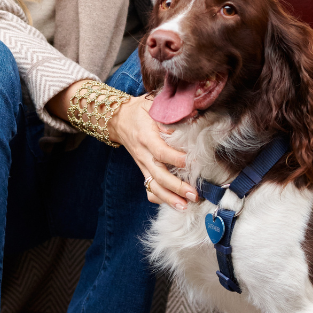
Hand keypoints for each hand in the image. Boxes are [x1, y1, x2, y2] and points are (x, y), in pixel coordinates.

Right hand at [47, 81, 197, 209]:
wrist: (118, 119)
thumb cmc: (140, 111)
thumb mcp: (153, 105)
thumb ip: (170, 115)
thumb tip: (193, 120)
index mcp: (146, 137)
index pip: (161, 152)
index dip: (176, 159)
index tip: (193, 162)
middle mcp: (143, 154)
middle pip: (159, 175)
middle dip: (177, 187)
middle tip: (194, 194)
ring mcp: (142, 165)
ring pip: (153, 187)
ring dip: (169, 199)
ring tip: (185, 206)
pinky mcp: (143, 171)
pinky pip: (150, 189)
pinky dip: (160, 198)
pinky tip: (174, 203)